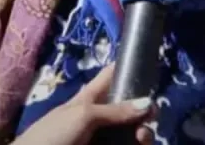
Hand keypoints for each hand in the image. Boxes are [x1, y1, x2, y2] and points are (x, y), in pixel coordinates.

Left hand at [12, 64, 154, 144]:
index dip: (129, 68)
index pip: (112, 75)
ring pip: (130, 131)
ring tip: (142, 138)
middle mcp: (100, 116)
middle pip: (129, 107)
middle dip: (144, 111)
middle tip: (150, 119)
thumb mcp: (83, 114)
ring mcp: (102, 137)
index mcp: (90, 97)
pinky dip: (135, 144)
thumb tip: (149, 103)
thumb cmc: (53, 134)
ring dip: (142, 133)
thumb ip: (115, 109)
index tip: (150, 69)